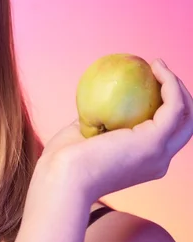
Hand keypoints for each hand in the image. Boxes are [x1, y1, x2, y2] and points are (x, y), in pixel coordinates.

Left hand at [41, 59, 192, 202]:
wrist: (62, 177)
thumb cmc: (61, 160)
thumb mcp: (83, 136)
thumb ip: (95, 120)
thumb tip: (96, 100)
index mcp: (145, 161)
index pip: (166, 133)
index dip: (164, 106)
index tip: (148, 80)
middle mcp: (159, 160)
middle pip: (184, 124)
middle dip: (179, 94)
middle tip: (158, 70)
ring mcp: (160, 152)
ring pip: (186, 114)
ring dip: (177, 85)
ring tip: (158, 64)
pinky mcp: (154, 141)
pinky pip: (173, 105)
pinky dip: (170, 83)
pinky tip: (154, 66)